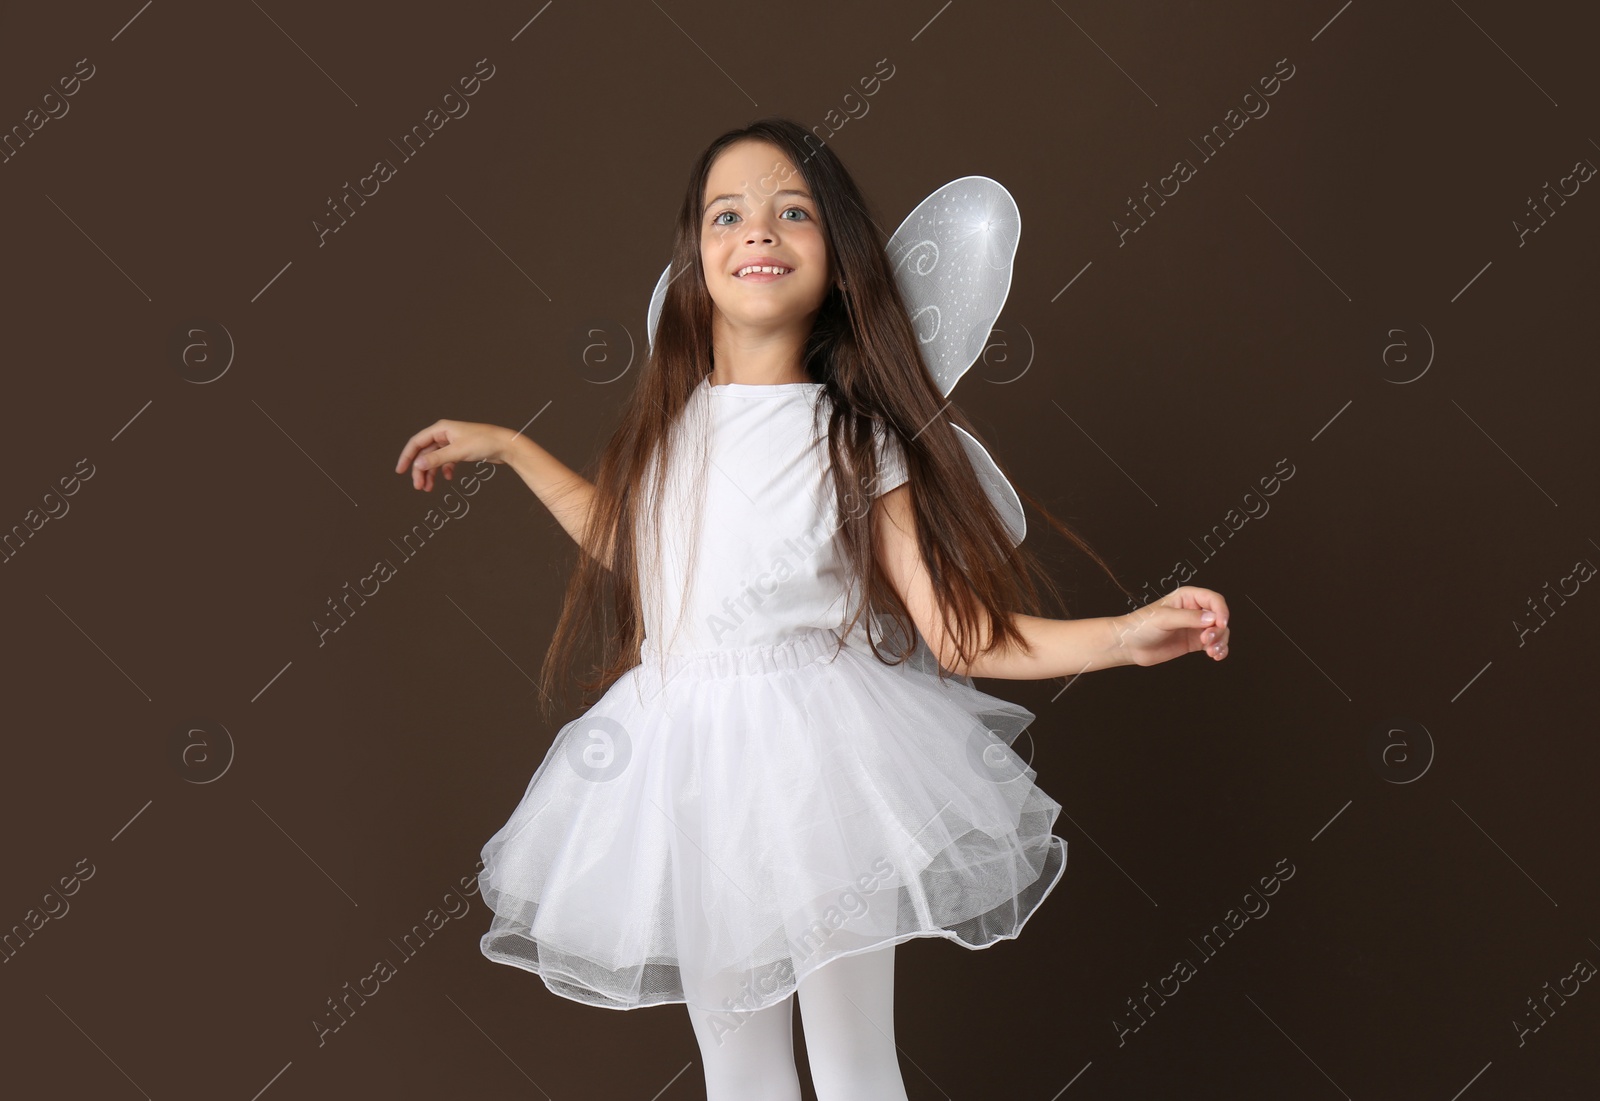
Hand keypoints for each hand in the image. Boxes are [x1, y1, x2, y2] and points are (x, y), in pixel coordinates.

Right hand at [394, 419, 515, 491]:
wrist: (506, 446)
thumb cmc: (484, 443)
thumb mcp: (457, 452)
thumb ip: (436, 459)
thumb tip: (417, 465)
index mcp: (441, 429)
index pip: (417, 443)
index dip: (407, 457)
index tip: (400, 471)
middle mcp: (445, 434)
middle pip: (425, 453)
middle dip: (420, 470)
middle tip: (419, 487)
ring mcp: (453, 442)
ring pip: (435, 459)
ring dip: (431, 474)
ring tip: (428, 488)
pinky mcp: (461, 450)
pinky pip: (446, 461)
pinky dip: (445, 470)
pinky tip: (448, 478)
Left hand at [1111, 585, 1230, 666]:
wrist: (1129, 646)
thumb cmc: (1141, 625)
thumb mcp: (1164, 618)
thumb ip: (1189, 618)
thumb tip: (1213, 619)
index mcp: (1187, 597)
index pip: (1214, 600)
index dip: (1221, 611)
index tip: (1220, 624)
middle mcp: (1194, 610)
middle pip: (1219, 617)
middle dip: (1219, 630)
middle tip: (1207, 641)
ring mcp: (1195, 627)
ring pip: (1219, 632)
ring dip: (1221, 642)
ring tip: (1212, 652)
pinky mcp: (1194, 642)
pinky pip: (1214, 644)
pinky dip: (1220, 650)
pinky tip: (1216, 656)